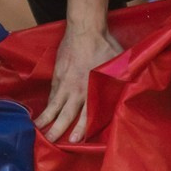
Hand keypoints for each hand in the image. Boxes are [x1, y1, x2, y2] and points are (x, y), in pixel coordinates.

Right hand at [40, 18, 119, 143]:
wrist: (86, 30)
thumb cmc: (105, 47)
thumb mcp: (119, 65)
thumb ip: (122, 80)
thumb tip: (133, 88)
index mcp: (92, 89)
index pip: (85, 113)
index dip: (80, 127)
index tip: (73, 140)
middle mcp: (76, 88)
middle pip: (65, 112)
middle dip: (57, 127)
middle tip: (48, 139)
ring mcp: (65, 81)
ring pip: (54, 103)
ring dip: (46, 116)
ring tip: (37, 127)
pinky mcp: (58, 73)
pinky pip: (52, 92)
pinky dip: (48, 102)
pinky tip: (45, 110)